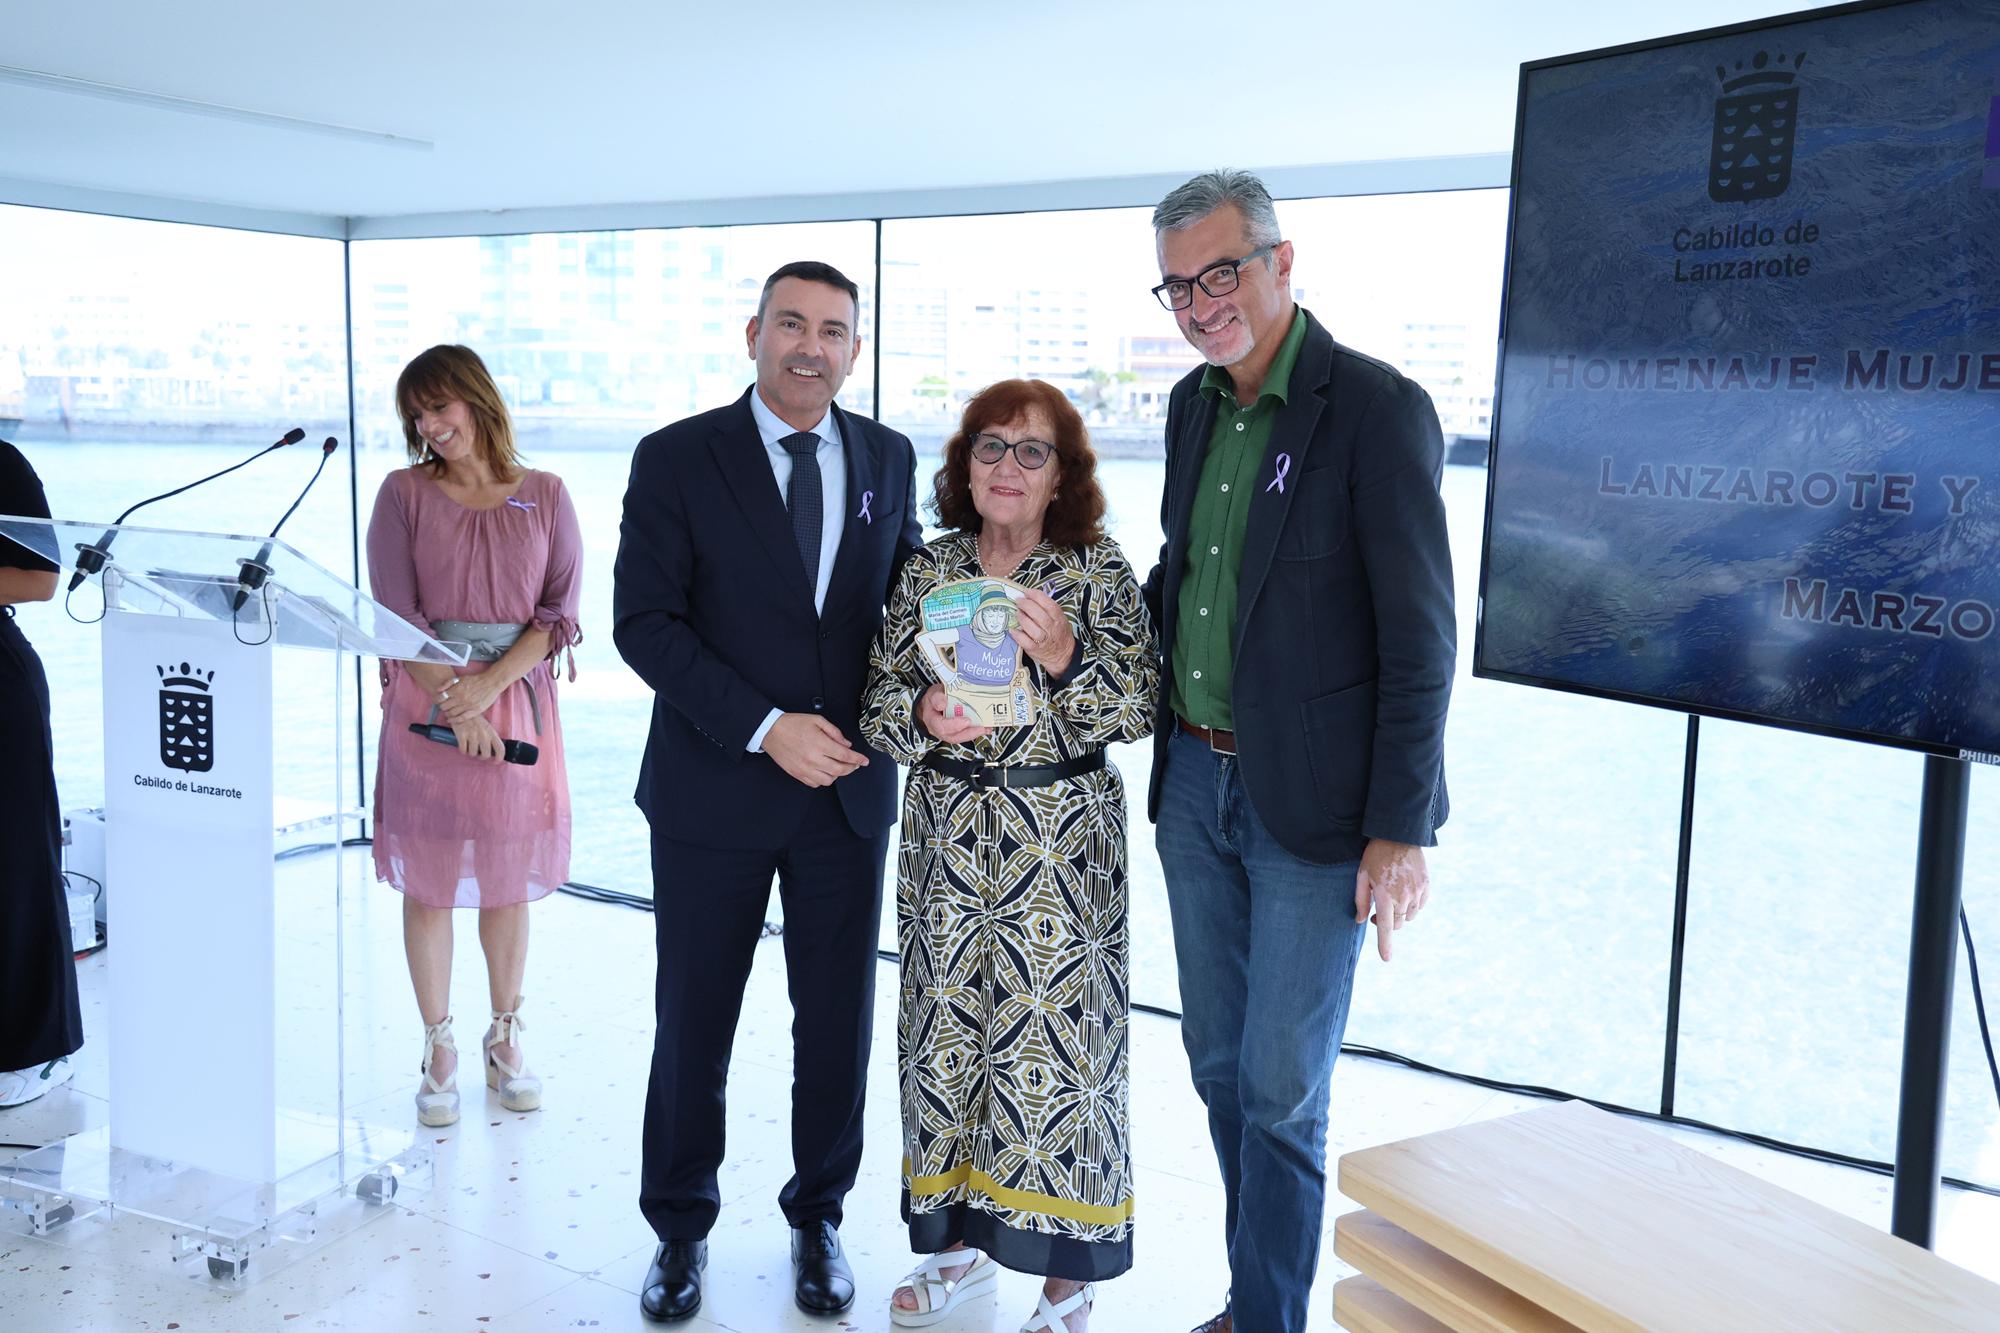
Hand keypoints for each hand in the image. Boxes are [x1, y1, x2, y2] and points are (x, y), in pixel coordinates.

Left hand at [437, 672, 502, 727]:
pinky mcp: (475, 711)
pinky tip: (451, 720)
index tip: (438, 701)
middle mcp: (461, 698)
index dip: (437, 700)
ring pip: (452, 713)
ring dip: (447, 714)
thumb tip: (438, 690)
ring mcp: (468, 705)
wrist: (491, 682)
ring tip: (447, 712)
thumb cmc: (476, 680)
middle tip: (443, 707)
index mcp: (456, 689)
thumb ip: (448, 683)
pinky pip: (462, 718)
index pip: (441, 698)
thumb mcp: (461, 678)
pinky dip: (455, 720)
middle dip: (442, 707)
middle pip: (445, 707)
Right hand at [455, 714, 504, 762]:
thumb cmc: (475, 720)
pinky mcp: (462, 735)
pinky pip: (463, 750)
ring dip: (470, 752)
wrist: (461, 710)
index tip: (495, 762)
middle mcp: (484, 734)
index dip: (499, 758)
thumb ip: (490, 738)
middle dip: (481, 757)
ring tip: (469, 746)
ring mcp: (473, 735)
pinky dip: (463, 750)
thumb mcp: (487, 727)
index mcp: (492, 732)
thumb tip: (492, 753)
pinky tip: (463, 745)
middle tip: (477, 753)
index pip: (500, 748)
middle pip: (485, 755)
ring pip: (473, 754)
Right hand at [762, 713, 868, 787]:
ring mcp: (805, 769)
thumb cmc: (793, 724)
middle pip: (840, 770)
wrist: (771, 731)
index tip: (865, 761)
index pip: (845, 756)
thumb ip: (835, 732)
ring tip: (838, 766)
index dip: (858, 759)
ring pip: (829, 780)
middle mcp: (813, 759)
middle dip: (851, 768)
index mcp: (820, 744)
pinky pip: (815, 784)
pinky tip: (825, 772)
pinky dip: (823, 780)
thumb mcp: (817, 720)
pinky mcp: (797, 774)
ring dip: (837, 774)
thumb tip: (846, 744)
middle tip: (855, 764)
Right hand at [917, 683, 990, 744]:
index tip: (966, 720)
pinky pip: (966, 734)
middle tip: (982, 727)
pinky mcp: (957, 732)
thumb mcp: (932, 694)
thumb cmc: (933, 699)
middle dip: (969, 732)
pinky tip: (987, 727)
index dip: (954, 725)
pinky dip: (977, 731)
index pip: (941, 726)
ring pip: (961, 737)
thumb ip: (937, 697)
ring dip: (975, 733)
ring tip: (987, 728)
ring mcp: (949, 733)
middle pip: (954, 736)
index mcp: (932, 720)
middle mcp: (940, 730)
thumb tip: (943, 702)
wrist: (932, 704)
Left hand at [1012, 589, 1076, 675]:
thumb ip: (1048, 608)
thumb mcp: (1059, 618)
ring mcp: (1043, 640)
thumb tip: (1031, 596)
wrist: (1063, 654)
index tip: (1027, 591)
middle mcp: (1051, 628)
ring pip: (1031, 627)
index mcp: (1058, 618)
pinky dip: (1017, 634)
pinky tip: (1012, 629)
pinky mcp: (1034, 649)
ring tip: (1017, 612)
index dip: (1036, 596)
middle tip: (1019, 601)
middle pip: (1039, 615)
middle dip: (1026, 605)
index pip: (1048, 604)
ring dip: (1022, 618)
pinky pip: (1024, 641)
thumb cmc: (1058, 633)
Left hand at [1354, 839, 1429, 961]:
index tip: (1386, 958)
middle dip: (1388, 922)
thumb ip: (1361, 900)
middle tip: (1377, 910)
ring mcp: (1417, 891)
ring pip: (1410, 916)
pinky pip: (1420, 905)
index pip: (1386, 926)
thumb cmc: (1375, 855)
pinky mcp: (1426, 886)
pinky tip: (1404, 891)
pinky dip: (1412, 904)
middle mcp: (1404, 896)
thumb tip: (1361, 921)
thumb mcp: (1362, 876)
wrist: (1399, 835)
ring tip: (1391, 895)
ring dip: (1400, 912)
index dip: (1385, 944)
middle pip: (1398, 924)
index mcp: (1385, 895)